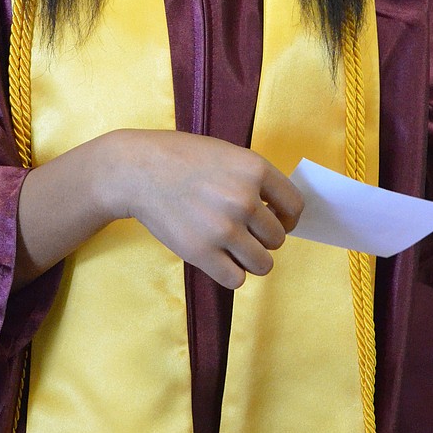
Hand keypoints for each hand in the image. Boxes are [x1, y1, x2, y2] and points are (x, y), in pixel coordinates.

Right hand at [105, 130, 303, 288]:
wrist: (137, 169)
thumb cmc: (181, 158)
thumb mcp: (226, 153)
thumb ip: (254, 179)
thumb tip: (279, 212)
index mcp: (255, 169)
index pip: (295, 207)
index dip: (288, 218)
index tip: (275, 221)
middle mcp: (245, 199)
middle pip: (278, 239)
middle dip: (263, 238)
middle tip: (242, 231)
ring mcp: (223, 228)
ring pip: (262, 264)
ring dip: (250, 259)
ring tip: (232, 247)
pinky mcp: (201, 252)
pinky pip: (236, 279)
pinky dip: (230, 273)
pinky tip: (217, 258)